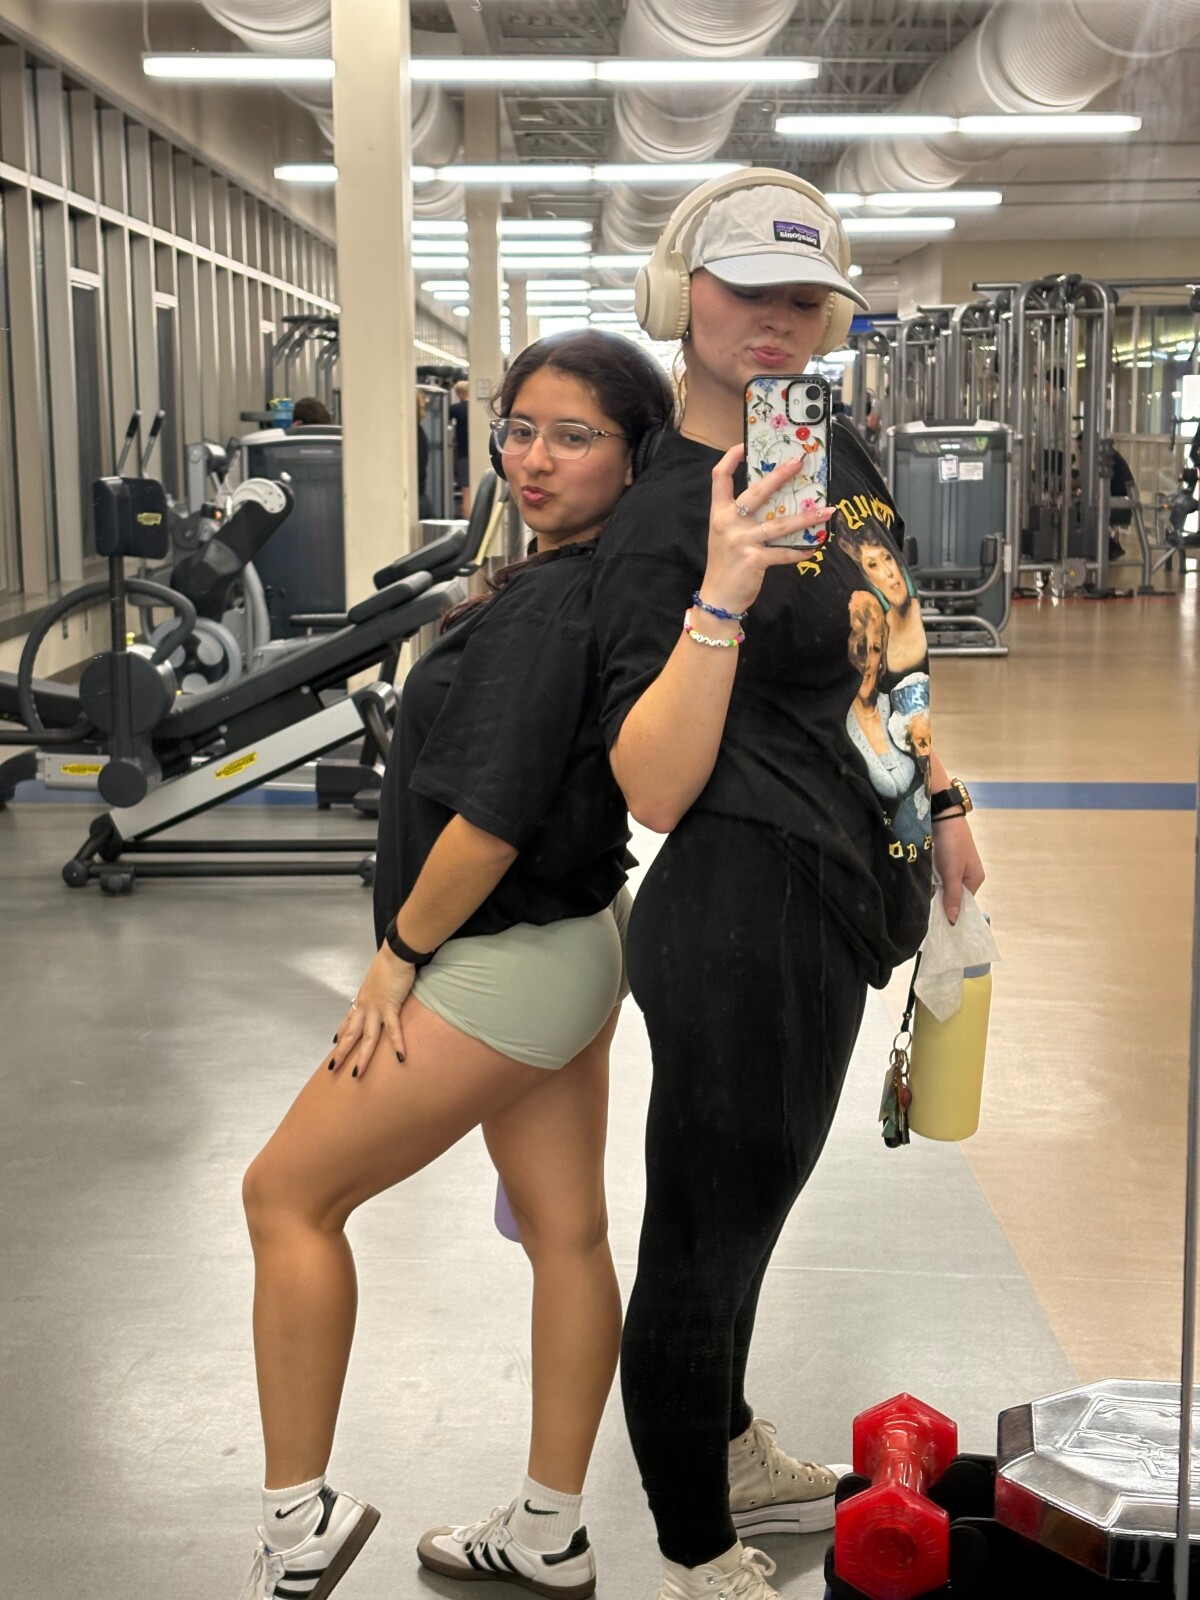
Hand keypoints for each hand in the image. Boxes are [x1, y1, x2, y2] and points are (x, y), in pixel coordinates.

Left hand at [329, 944, 414, 1078]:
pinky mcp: (390, 1007)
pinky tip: (400, 1057)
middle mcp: (365, 1006)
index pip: (348, 1019)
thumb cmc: (389, 963)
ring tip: (356, 1074)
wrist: (395, 954)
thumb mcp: (378, 979)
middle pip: (350, 1034)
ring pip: (367, 1038)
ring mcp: (376, 1008)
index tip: (334, 1041)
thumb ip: (378, 989)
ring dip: (362, 1057)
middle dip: (341, 1052)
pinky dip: (397, 1044)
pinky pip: (393, 1030)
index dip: (341, 1032)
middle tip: (332, 1068)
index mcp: (362, 999)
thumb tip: (382, 991)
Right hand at [699, 446, 835, 616]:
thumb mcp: (726, 535)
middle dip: (780, 475)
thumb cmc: (725, 564)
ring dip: (807, 516)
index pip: (719, 477)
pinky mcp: (754, 560)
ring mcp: (741, 541)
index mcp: (719, 513)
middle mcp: (728, 523)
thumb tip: (775, 501)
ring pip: (780, 524)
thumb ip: (741, 517)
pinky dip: (801, 551)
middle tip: (799, 462)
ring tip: (828, 510)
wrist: (717, 597)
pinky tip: (815, 547)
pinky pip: (784, 553)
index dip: (731, 458)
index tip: (745, 445)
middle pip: (757, 492)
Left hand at [932, 815, 984, 924]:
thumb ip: (952, 896)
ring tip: (921, 898)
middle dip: (941, 900)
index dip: (952, 911)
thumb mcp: (952, 874)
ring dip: (934, 889)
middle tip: (925, 910)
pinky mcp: (945, 861)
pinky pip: (938, 877)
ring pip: (944, 886)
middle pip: (953, 896)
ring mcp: (956, 868)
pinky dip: (931, 879)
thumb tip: (954, 921)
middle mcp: (967, 875)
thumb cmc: (951, 846)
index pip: (964, 904)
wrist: (943, 817)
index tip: (937, 921)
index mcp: (975, 880)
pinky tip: (922, 883)